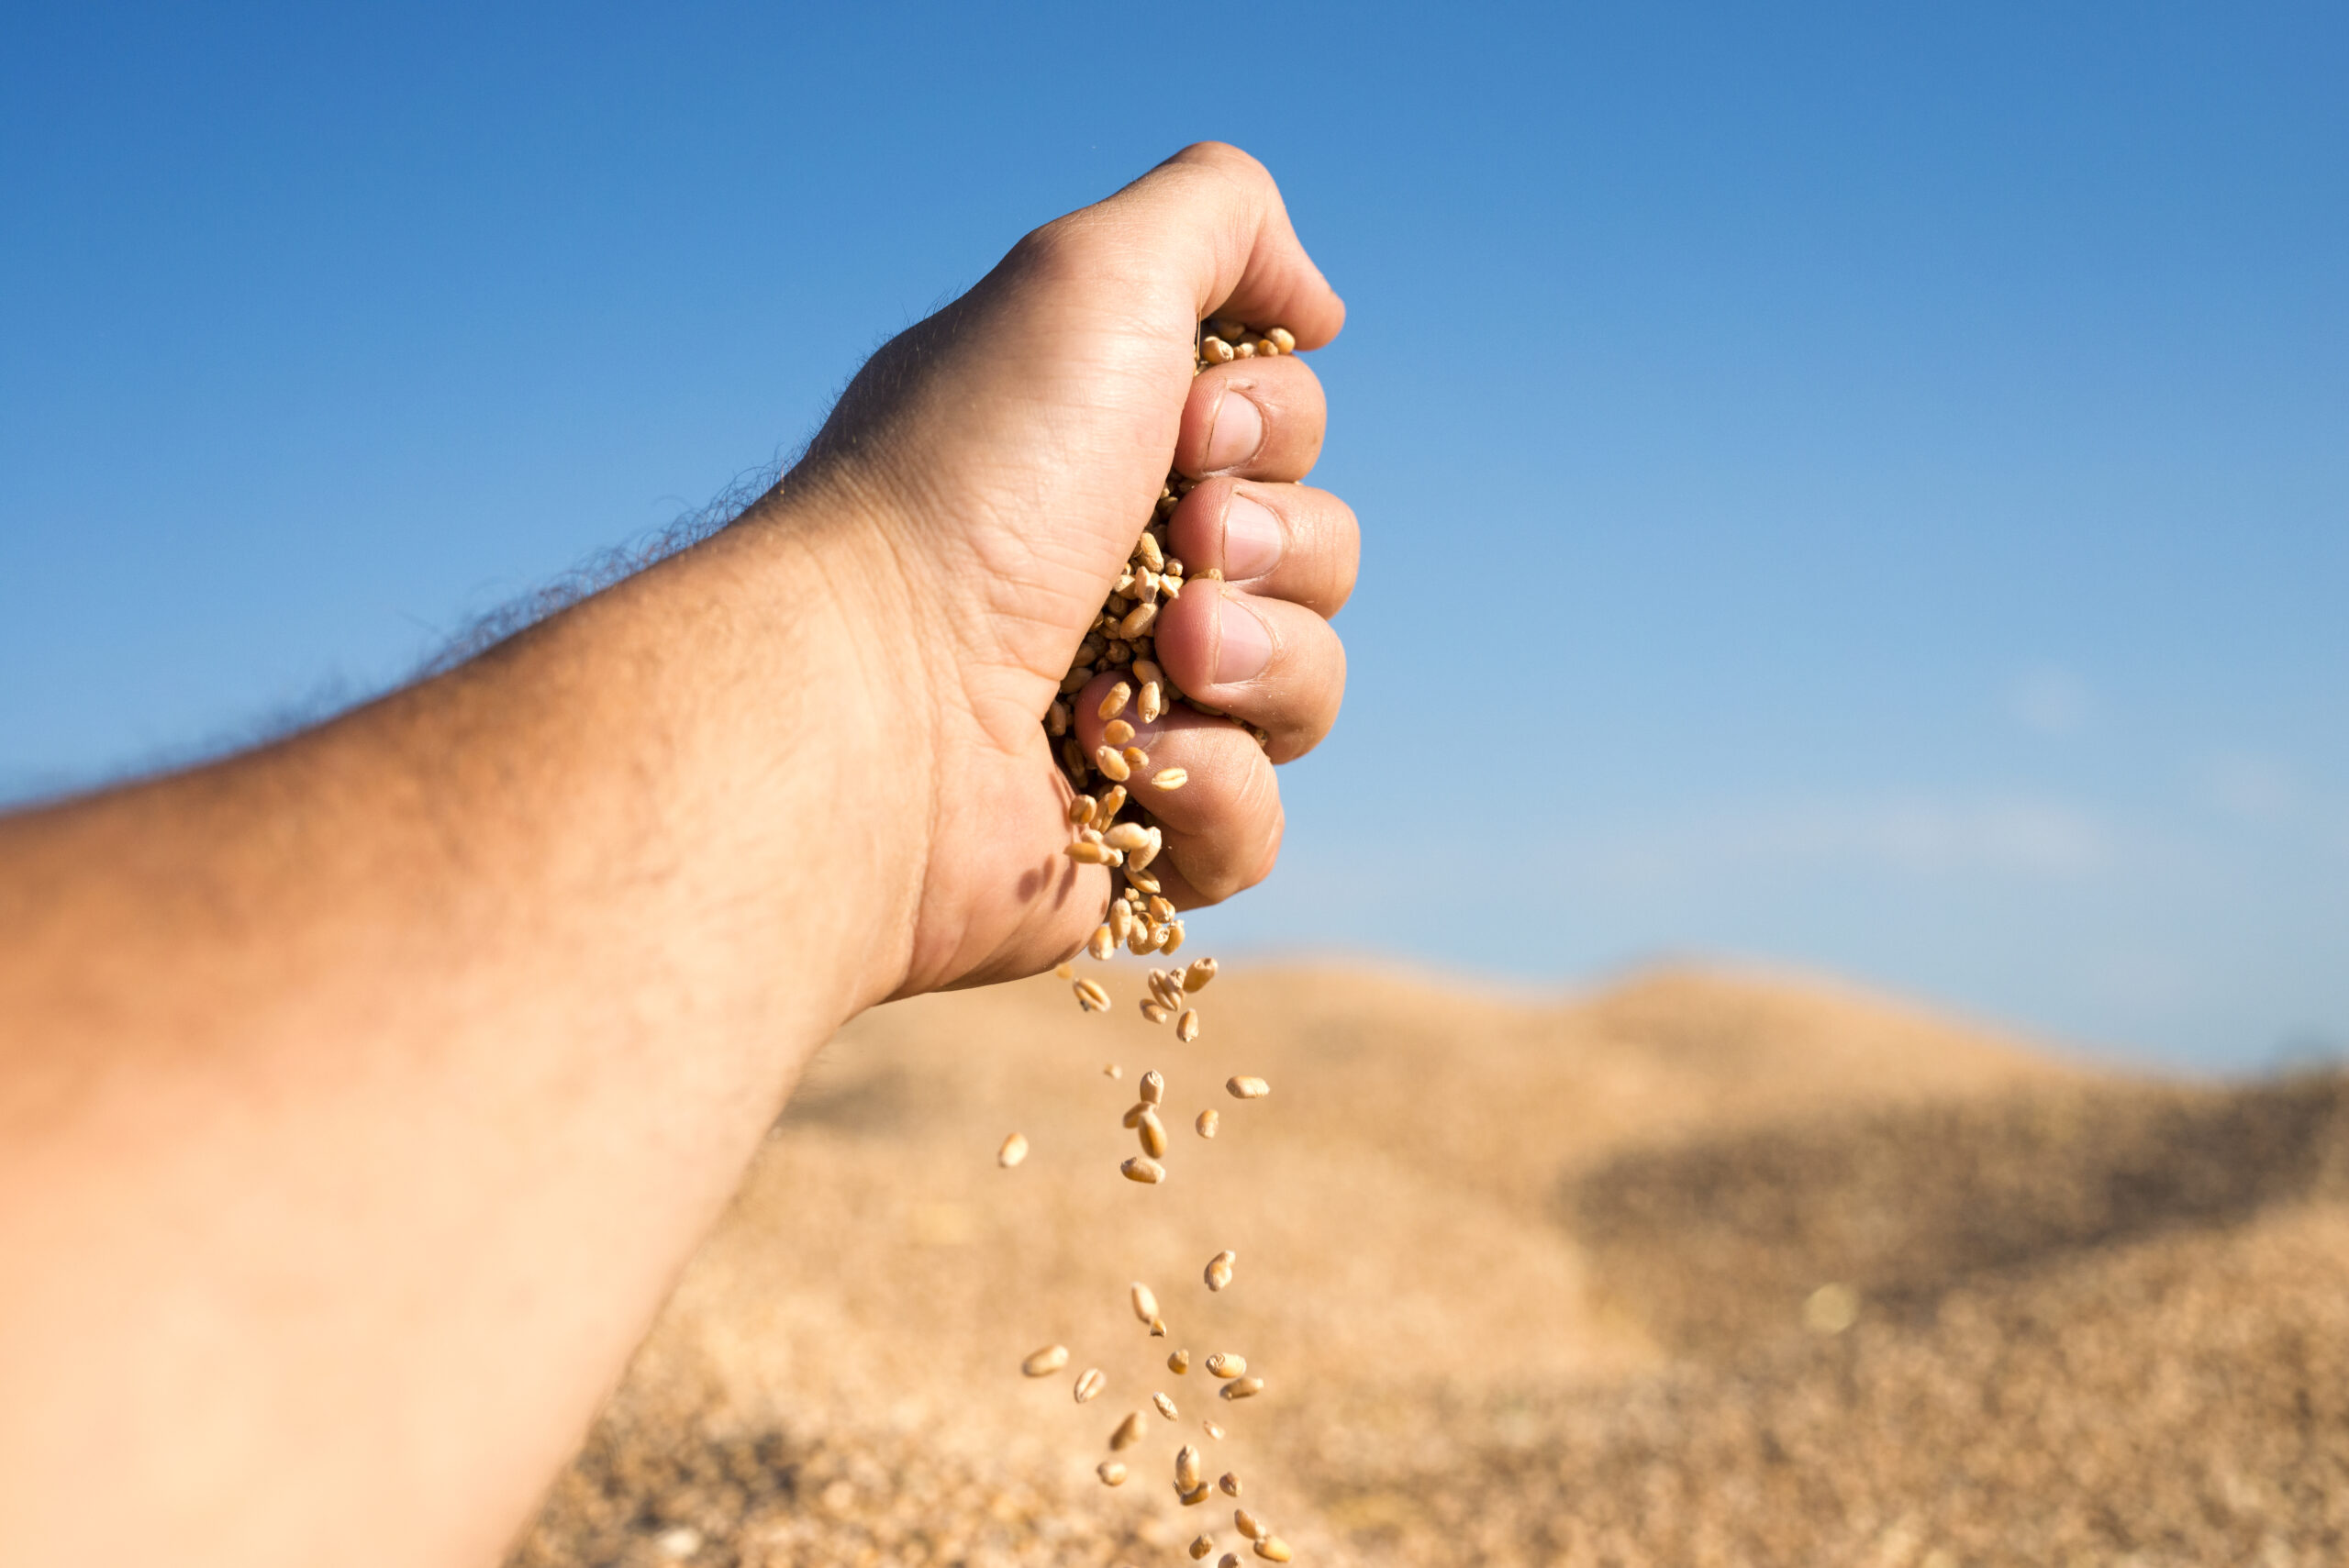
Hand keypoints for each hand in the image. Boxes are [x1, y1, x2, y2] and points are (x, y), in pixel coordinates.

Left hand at [769, 142, 1356, 996]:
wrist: (867, 703)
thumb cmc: (963, 487)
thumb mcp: (1089, 277)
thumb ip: (1222, 218)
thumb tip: (1316, 305)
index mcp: (1098, 452)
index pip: (1283, 435)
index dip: (1266, 429)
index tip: (1184, 432)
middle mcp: (1109, 578)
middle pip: (1318, 556)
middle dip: (1271, 546)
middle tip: (1176, 549)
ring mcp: (1121, 718)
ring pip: (1308, 692)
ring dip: (1253, 665)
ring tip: (1150, 664)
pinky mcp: (1121, 847)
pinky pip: (1254, 830)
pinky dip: (1211, 792)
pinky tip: (1117, 766)